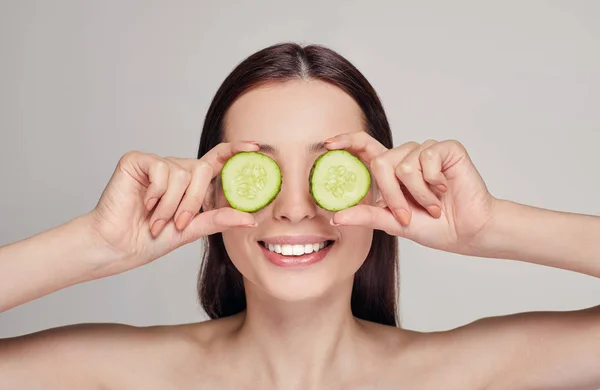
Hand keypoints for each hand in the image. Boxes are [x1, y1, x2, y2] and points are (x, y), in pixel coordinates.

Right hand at [86, 142, 258, 275]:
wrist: (117, 245)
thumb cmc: (151, 239)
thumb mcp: (191, 229)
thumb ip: (219, 220)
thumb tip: (251, 219)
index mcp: (191, 182)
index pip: (218, 159)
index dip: (236, 150)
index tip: (256, 147)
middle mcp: (176, 168)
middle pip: (203, 170)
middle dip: (193, 202)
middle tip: (178, 223)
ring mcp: (157, 163)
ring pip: (182, 173)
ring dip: (170, 205)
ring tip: (156, 221)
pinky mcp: (137, 160)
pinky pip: (161, 169)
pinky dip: (156, 192)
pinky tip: (144, 203)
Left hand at [325, 133, 496, 254]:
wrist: (467, 232)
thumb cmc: (433, 227)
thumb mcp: (394, 223)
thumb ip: (367, 215)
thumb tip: (335, 217)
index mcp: (391, 171)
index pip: (364, 147)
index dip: (346, 142)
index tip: (327, 144)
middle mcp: (406, 157)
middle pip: (381, 162)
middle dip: (393, 196)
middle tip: (408, 215)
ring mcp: (426, 151)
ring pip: (405, 165)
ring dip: (418, 194)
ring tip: (433, 205)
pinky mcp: (446, 149)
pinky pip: (428, 158)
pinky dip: (434, 182)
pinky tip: (445, 189)